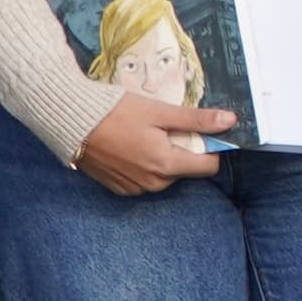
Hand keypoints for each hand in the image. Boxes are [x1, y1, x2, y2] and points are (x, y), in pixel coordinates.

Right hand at [72, 90, 236, 193]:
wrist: (71, 122)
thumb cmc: (116, 112)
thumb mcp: (160, 111)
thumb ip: (196, 120)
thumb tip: (230, 121)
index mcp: (167, 165)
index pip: (208, 166)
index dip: (210, 147)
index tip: (200, 130)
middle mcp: (153, 184)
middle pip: (185, 169)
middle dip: (183, 149)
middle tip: (163, 126)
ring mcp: (134, 188)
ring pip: (165, 174)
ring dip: (162, 157)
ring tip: (143, 134)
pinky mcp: (119, 188)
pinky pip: (144, 179)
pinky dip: (143, 164)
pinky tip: (129, 145)